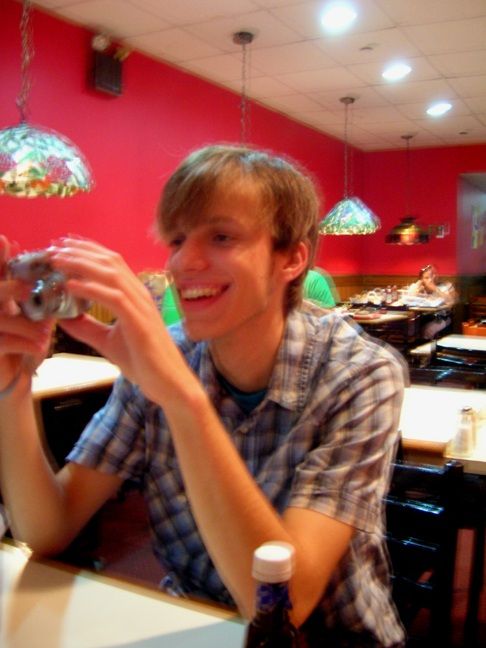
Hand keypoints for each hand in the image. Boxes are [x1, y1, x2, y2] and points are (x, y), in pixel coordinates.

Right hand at [0, 236, 53, 394]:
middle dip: (8, 288)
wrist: (13, 380)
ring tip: (46, 332)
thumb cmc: (21, 343)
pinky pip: (3, 342)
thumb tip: (59, 270)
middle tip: (26, 287)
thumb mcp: (27, 316)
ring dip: (26, 324)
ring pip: (1, 318)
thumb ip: (30, 293)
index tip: (4, 239)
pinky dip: (26, 343)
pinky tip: (40, 347)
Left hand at [49, 238, 183, 402]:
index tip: (62, 245)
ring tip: (57, 261)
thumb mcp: (108, 342)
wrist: (169, 384)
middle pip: (109, 262)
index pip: (111, 263)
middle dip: (80, 251)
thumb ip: (88, 328)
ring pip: (111, 275)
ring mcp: (142, 307)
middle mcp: (140, 296)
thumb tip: (63, 317)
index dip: (87, 250)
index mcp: (134, 297)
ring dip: (82, 264)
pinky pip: (114, 298)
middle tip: (54, 247)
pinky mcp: (140, 323)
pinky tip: (71, 286)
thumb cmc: (145, 363)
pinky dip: (91, 289)